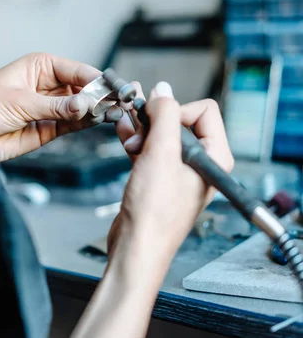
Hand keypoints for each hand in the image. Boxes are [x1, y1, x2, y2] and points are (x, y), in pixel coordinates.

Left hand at [0, 53, 122, 161]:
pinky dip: (88, 122)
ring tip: (114, 113)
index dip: (96, 79)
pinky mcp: (50, 127)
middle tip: (118, 103)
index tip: (113, 88)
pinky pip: (75, 123)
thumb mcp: (20, 102)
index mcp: (41, 66)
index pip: (77, 70)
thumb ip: (55, 106)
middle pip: (84, 88)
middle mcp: (49, 84)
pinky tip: (100, 120)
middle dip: (100, 95)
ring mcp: (51, 106)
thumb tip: (84, 105)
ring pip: (82, 106)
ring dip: (98, 110)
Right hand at [108, 83, 233, 280]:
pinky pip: (150, 149)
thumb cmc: (154, 212)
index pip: (204, 111)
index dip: (177, 109)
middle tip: (138, 128)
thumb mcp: (161, 152)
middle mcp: (200, 163)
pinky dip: (137, 140)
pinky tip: (123, 135)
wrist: (136, 246)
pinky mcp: (160, 178)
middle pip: (180, 120)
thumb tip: (163, 91)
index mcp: (214, 156)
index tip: (156, 118)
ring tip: (128, 136)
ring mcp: (179, 171)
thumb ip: (164, 115)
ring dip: (143, 130)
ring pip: (162, 134)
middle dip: (156, 121)